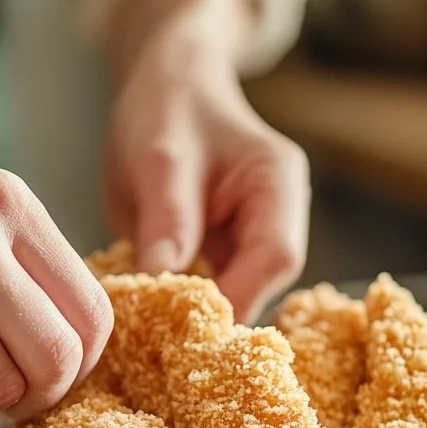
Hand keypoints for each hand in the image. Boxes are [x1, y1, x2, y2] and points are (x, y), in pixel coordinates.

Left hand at [101, 0, 310, 323]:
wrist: (166, 87)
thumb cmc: (169, 105)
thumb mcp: (161, 153)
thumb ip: (167, 214)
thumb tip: (164, 279)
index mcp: (280, 185)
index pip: (277, 256)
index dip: (238, 297)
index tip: (188, 327)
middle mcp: (278, 220)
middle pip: (261, 287)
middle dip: (214, 317)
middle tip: (159, 340)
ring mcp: (251, 241)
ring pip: (233, 298)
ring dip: (193, 319)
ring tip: (146, 331)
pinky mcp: (223, 256)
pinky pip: (208, 294)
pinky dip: (179, 310)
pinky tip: (146, 317)